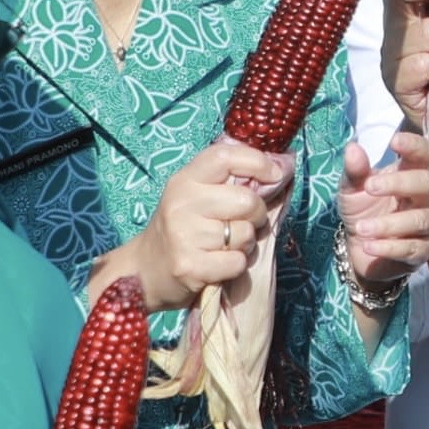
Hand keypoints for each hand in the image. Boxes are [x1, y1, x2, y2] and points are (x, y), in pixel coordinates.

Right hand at [98, 143, 287, 312]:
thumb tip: (284, 166)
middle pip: (247, 200)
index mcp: (184, 180)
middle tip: (246, 222)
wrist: (144, 271)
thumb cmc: (181, 229)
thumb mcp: (196, 196)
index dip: (257, 162)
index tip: (275, 173)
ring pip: (245, 234)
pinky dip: (236, 265)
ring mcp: (184, 235)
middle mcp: (181, 203)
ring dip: (246, 243)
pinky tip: (220, 263)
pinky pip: (237, 262)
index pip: (225, 157)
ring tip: (226, 245)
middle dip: (257, 214)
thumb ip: (231, 181)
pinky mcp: (190, 266)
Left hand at [339, 134, 428, 287]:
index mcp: (410, 173)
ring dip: (388, 223)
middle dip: (399, 183)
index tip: (394, 142)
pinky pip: (412, 248)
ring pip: (420, 219)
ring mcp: (428, 223)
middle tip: (370, 187)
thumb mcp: (352, 189)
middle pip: (427, 183)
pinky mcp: (423, 250)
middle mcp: (425, 196)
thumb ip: (355, 170)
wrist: (361, 248)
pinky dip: (389, 247)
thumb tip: (352, 148)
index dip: (414, 145)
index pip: (423, 153)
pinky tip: (368, 246)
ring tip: (361, 227)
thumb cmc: (363, 210)